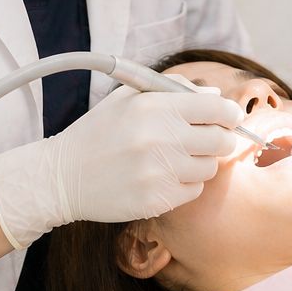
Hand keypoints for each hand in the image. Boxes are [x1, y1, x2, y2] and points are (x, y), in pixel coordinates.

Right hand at [0, 82, 241, 247]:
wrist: (63, 176)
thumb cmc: (98, 132)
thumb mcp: (128, 97)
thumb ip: (173, 89)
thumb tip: (215, 92)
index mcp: (156, 107)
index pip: (218, 107)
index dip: (229, 113)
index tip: (228, 117)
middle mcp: (161, 139)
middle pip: (222, 140)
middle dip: (221, 139)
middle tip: (208, 140)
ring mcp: (160, 173)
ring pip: (210, 168)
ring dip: (200, 163)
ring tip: (176, 159)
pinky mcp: (157, 201)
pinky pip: (194, 191)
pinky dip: (185, 184)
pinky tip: (163, 177)